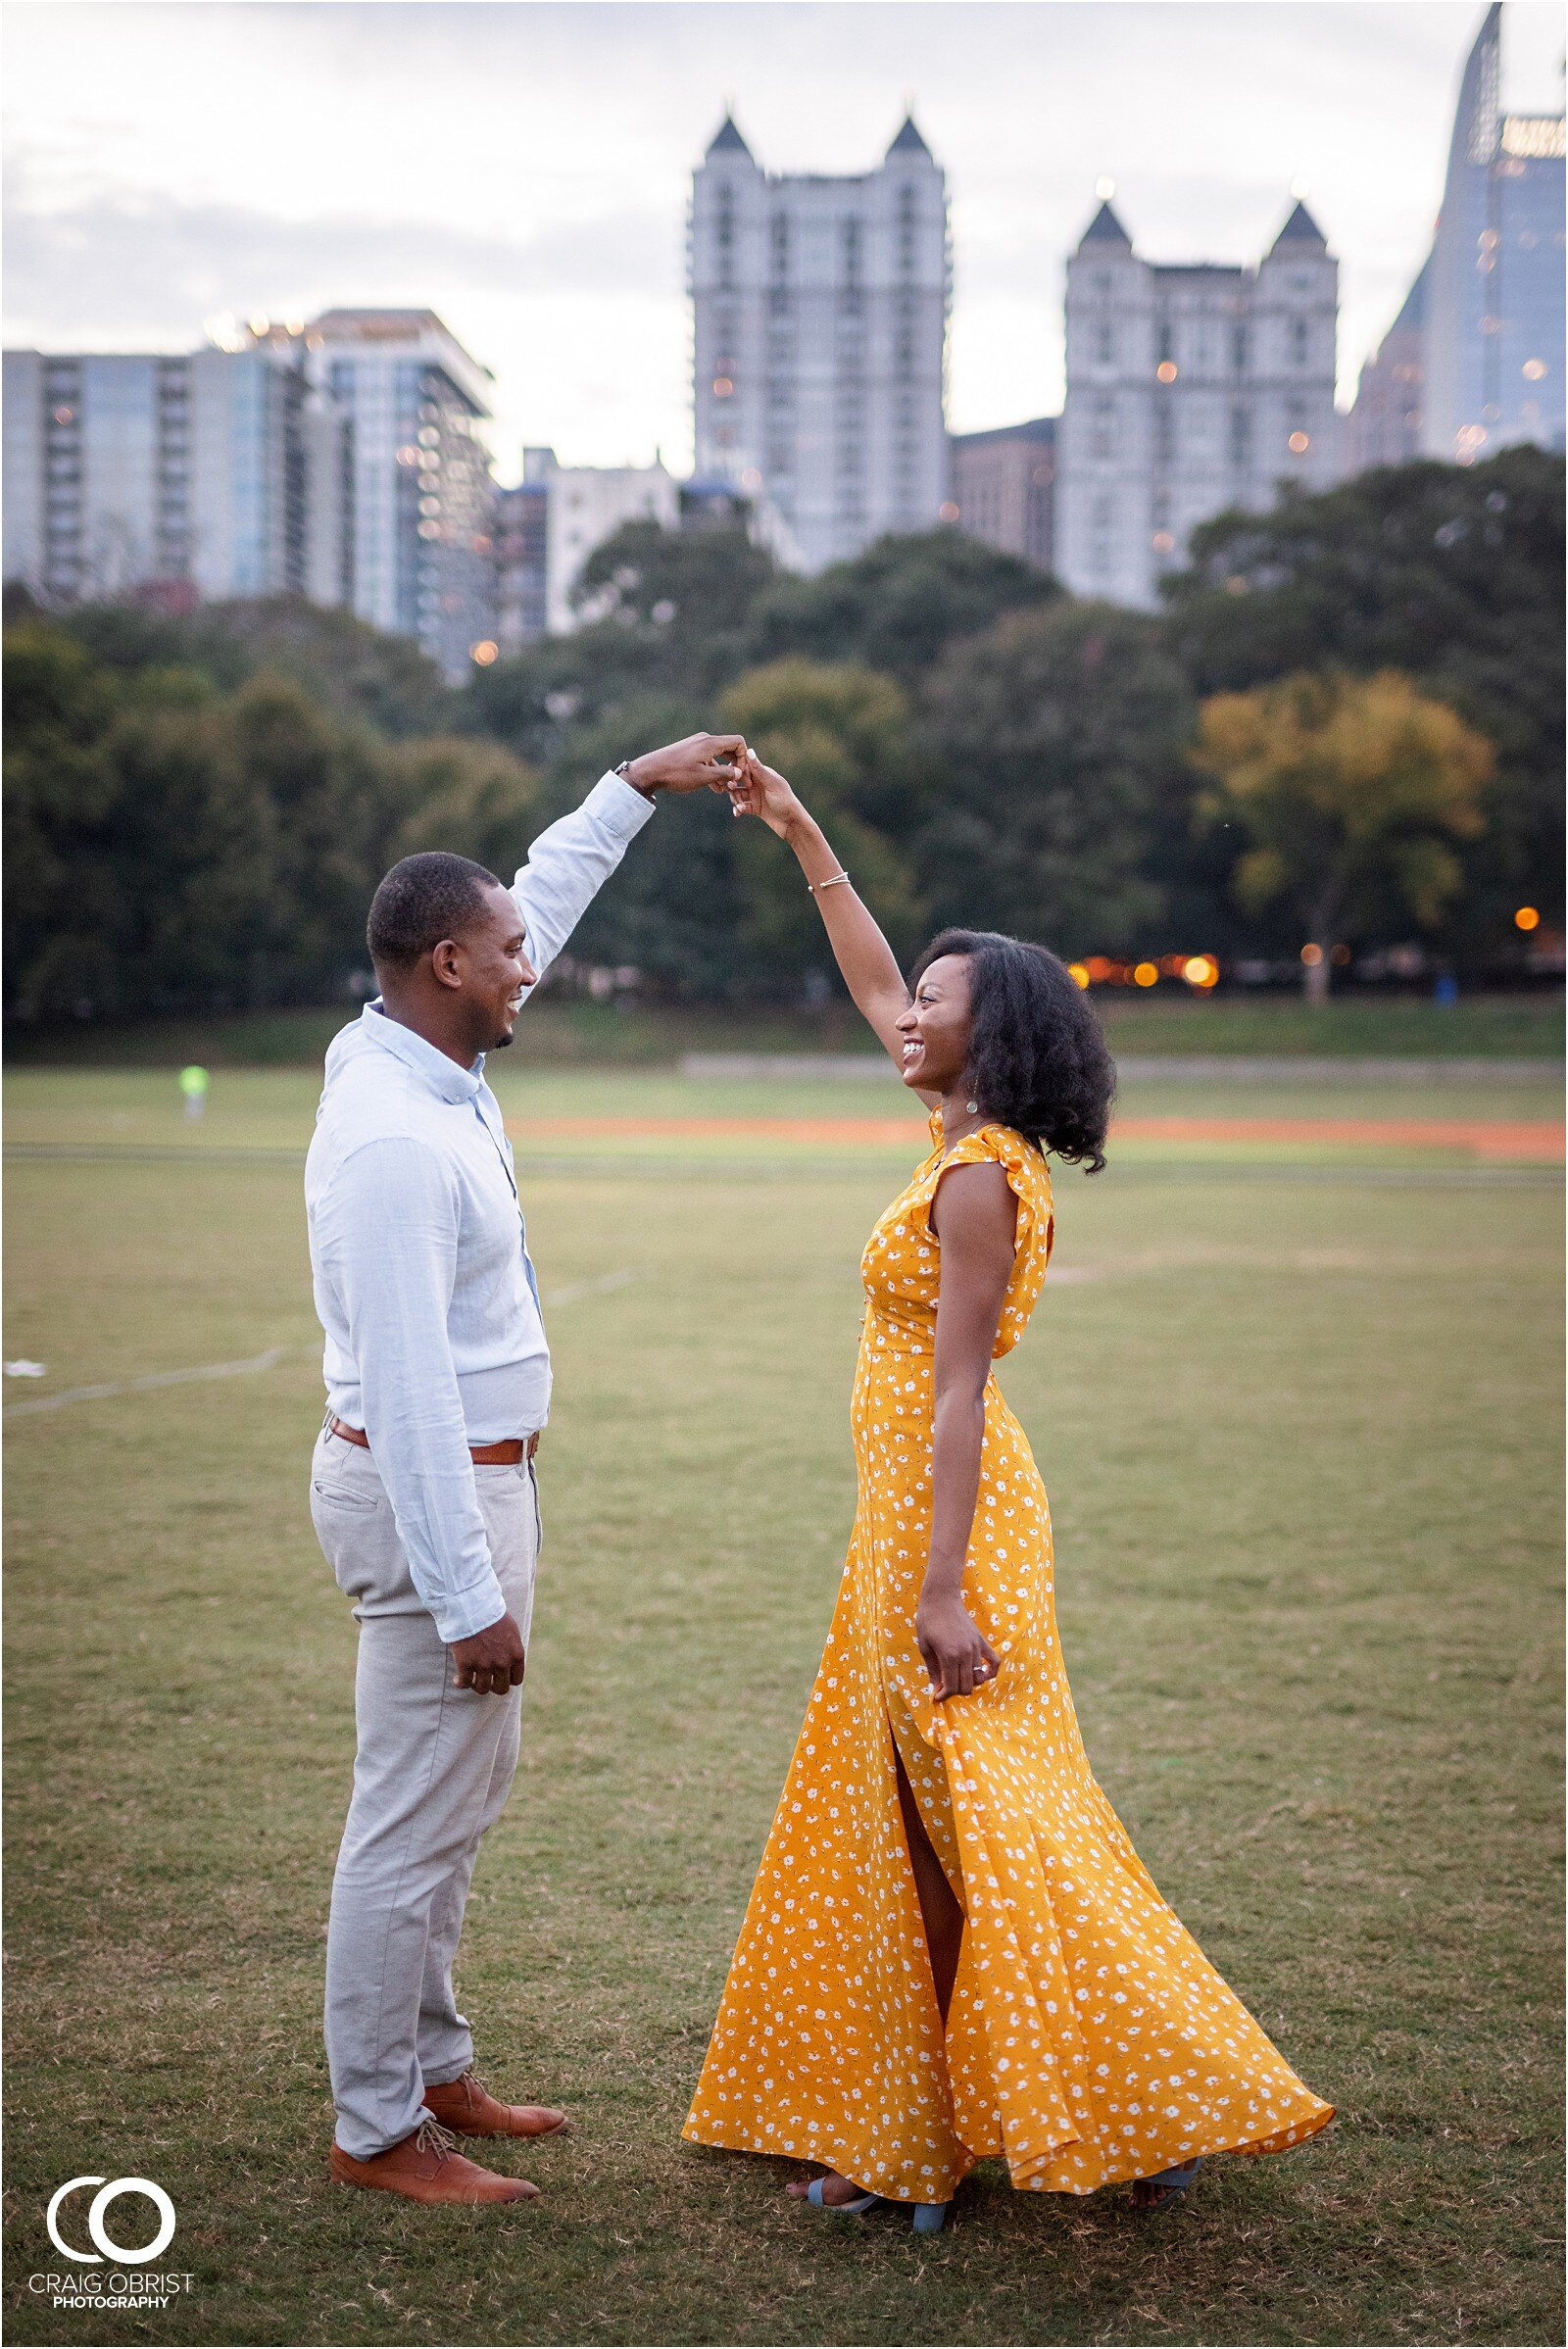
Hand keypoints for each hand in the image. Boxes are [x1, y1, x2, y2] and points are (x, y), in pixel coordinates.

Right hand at [450, 1610, 525, 1696]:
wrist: (472, 1606)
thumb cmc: (491, 1614)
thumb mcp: (511, 1630)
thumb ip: (512, 1648)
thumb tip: (511, 1660)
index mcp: (516, 1654)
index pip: (516, 1680)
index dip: (507, 1680)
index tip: (499, 1676)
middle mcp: (502, 1663)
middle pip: (501, 1688)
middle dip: (493, 1686)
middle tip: (485, 1680)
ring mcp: (484, 1665)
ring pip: (482, 1689)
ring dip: (476, 1686)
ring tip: (471, 1680)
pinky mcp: (466, 1664)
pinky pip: (464, 1683)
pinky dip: (460, 1683)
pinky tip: (457, 1679)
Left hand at [623, 733, 748, 796]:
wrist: (650, 770)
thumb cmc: (677, 773)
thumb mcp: (703, 777)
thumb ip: (724, 774)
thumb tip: (739, 773)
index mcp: (710, 743)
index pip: (738, 742)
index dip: (744, 758)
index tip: (742, 774)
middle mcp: (705, 740)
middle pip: (730, 749)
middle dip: (735, 766)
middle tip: (737, 783)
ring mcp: (697, 745)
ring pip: (719, 756)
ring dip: (724, 771)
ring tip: (725, 789)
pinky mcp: (690, 752)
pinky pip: (708, 759)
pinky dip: (713, 770)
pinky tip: (714, 787)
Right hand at [725, 750, 805, 840]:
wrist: (792, 823)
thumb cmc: (785, 801)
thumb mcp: (771, 784)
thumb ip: (759, 769)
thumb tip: (749, 750)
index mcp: (763, 774)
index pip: (744, 767)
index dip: (736, 771)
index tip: (732, 777)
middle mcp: (758, 783)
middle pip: (738, 781)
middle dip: (732, 786)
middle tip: (731, 790)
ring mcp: (756, 796)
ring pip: (738, 794)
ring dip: (735, 799)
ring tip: (739, 807)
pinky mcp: (756, 808)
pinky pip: (742, 806)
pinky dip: (738, 809)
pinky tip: (738, 813)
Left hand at [915, 1591, 1000, 1701]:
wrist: (941, 1598)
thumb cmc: (928, 1621)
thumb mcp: (924, 1647)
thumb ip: (932, 1670)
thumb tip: (935, 1690)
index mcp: (949, 1656)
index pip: (952, 1687)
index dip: (943, 1696)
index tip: (937, 1696)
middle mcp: (965, 1654)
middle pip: (967, 1686)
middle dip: (955, 1692)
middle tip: (944, 1688)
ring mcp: (976, 1647)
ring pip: (977, 1677)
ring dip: (967, 1682)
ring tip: (956, 1678)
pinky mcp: (982, 1641)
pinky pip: (994, 1661)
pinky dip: (991, 1672)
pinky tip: (982, 1675)